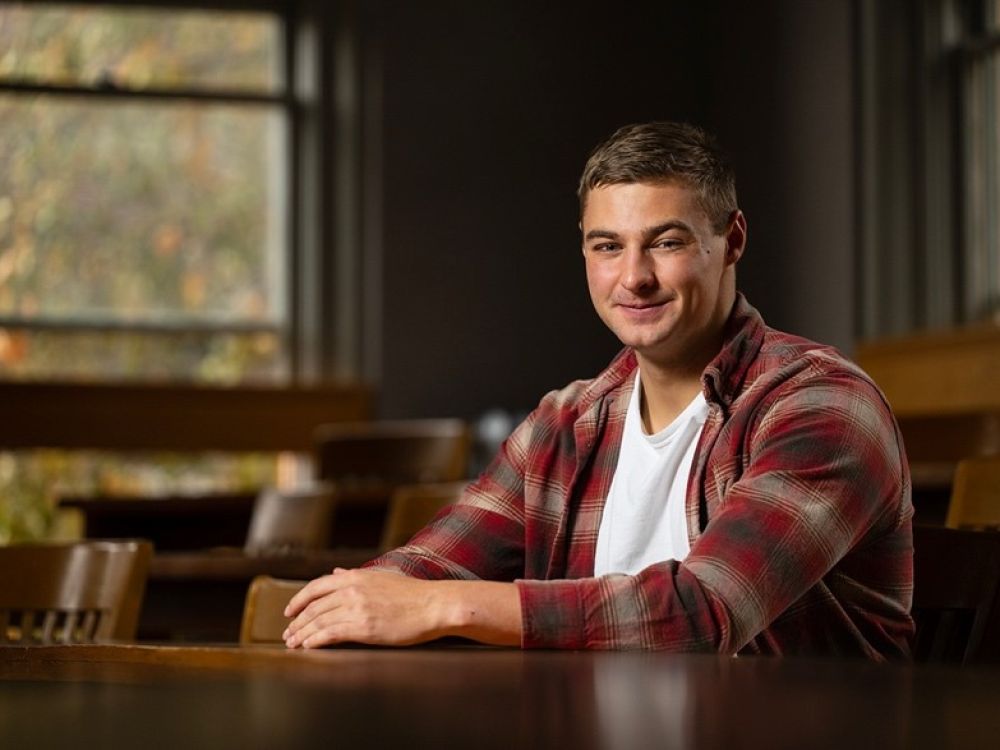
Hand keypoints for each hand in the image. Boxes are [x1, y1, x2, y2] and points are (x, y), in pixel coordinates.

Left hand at [283, 568, 445, 648]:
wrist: (433, 605)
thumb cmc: (412, 594)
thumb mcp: (381, 577)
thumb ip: (356, 576)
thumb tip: (336, 573)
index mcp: (356, 576)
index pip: (316, 587)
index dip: (298, 600)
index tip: (289, 611)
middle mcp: (352, 589)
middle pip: (314, 606)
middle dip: (297, 621)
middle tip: (288, 633)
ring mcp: (357, 608)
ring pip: (318, 621)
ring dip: (302, 633)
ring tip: (293, 643)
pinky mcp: (363, 627)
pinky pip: (330, 634)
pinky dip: (315, 640)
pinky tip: (308, 646)